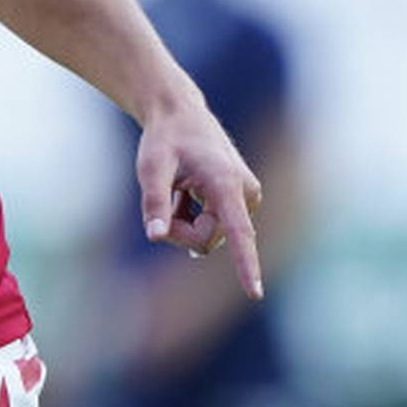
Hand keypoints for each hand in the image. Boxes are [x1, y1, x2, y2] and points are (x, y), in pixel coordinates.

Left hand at [135, 101, 265, 299]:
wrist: (181, 114)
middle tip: (166, 196)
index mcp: (226, 183)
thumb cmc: (165, 139)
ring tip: (179, 189)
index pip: (238, 232)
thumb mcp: (151, 167)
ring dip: (185, 222)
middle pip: (206, 240)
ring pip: (209, 237)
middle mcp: (245, 193)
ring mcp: (247, 198)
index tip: (255, 292)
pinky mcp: (243, 202)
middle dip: (179, 230)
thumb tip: (156, 237)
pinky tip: (187, 193)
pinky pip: (214, 229)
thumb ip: (154, 202)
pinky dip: (193, 218)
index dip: (246, 264)